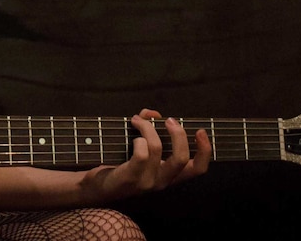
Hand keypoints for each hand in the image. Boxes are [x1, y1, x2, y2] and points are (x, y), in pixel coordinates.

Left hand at [81, 108, 210, 202]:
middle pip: (182, 158)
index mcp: (169, 175)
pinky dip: (138, 139)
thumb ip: (149, 129)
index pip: (197, 169)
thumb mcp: (139, 147)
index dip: (205, 150)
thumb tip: (152, 113)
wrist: (95, 188)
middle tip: (168, 120)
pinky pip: (141, 154)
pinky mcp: (130, 179)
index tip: (200, 131)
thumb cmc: (119, 165)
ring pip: (157, 149)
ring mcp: (146, 182)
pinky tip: (132, 136)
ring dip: (148, 128)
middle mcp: (161, 182)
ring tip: (137, 120)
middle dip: (178, 134)